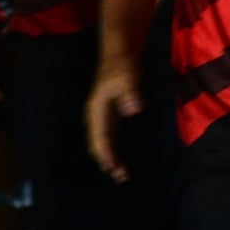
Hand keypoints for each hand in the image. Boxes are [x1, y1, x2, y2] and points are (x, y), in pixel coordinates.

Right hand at [87, 58, 142, 182]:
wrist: (119, 52)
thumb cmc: (122, 65)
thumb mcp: (127, 77)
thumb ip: (130, 93)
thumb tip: (133, 109)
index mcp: (96, 110)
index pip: (99, 137)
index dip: (105, 153)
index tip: (113, 167)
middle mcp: (96, 116)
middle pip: (99, 143)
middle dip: (108, 160)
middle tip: (121, 177)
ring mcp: (103, 116)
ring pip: (105, 142)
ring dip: (112, 157)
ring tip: (121, 174)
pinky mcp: (111, 115)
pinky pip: (111, 136)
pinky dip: (115, 149)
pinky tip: (122, 158)